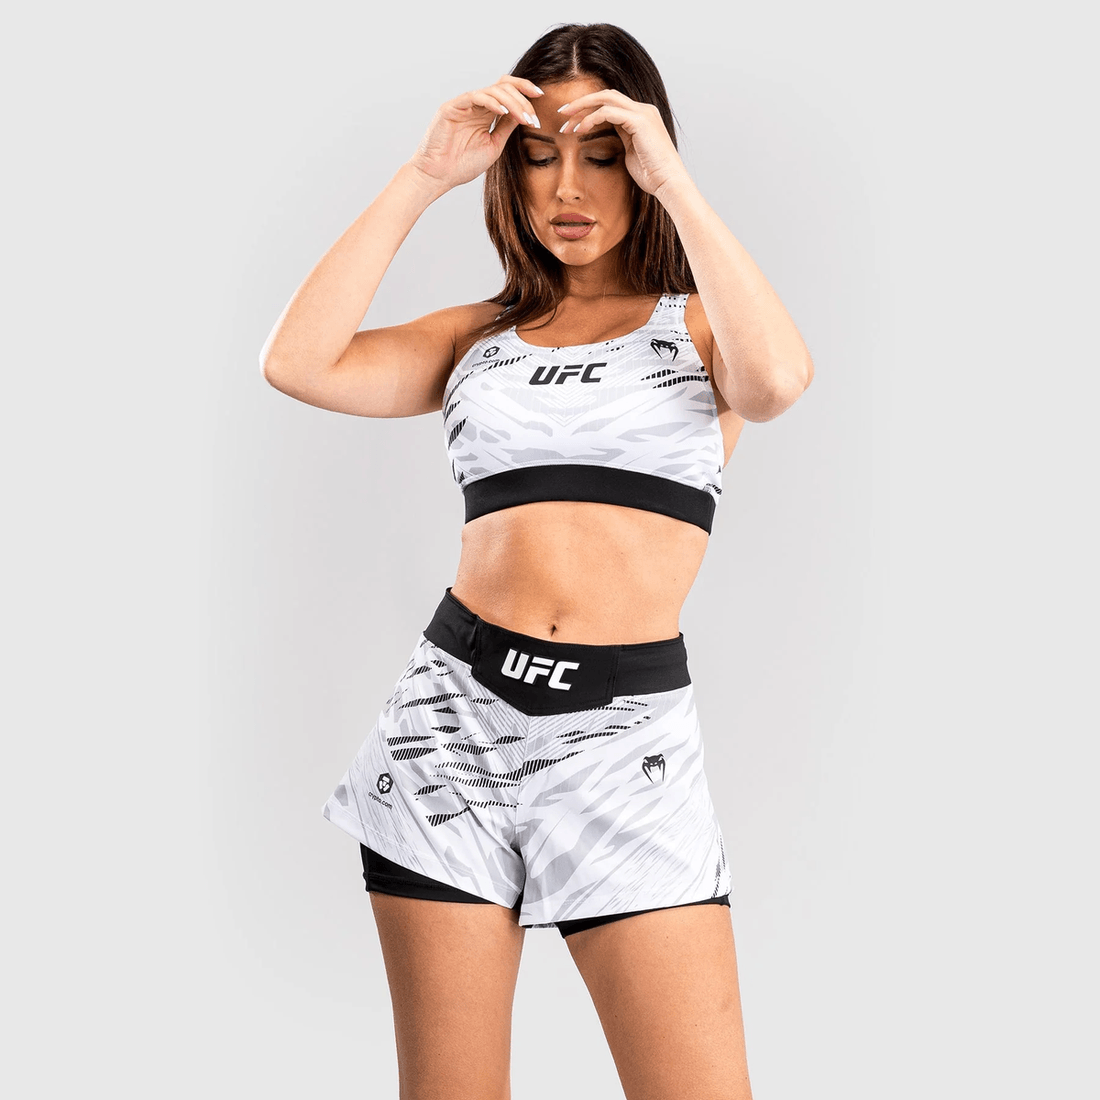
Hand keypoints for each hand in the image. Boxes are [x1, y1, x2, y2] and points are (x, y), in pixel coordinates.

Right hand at [408, 76, 543, 191]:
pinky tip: (504, 112)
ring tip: (524, 118)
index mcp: (485, 112)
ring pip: (493, 91)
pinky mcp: (452, 107)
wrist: (439, 176)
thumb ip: (507, 127)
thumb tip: (525, 112)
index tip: (542, 97)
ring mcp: (464, 104)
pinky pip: (475, 97)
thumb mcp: (494, 145)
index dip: (524, 91)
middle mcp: (476, 105)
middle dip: (523, 96)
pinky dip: (492, 102)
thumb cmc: (463, 165)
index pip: (507, 92)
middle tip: (534, 116)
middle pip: (503, 86)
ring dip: (512, 102)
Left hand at [556, 89, 690, 198]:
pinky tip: (579, 130)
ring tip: (565, 124)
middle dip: (581, 103)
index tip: (570, 122)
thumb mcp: (632, 154)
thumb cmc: (651, 175)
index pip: (611, 103)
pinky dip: (591, 119)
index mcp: (641, 116)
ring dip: (581, 109)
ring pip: (605, 98)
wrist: (668, 183)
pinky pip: (607, 112)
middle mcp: (643, 109)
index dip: (588, 109)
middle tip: (561, 114)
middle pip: (606, 95)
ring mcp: (642, 113)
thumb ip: (622, 140)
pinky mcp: (639, 121)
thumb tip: (607, 139)